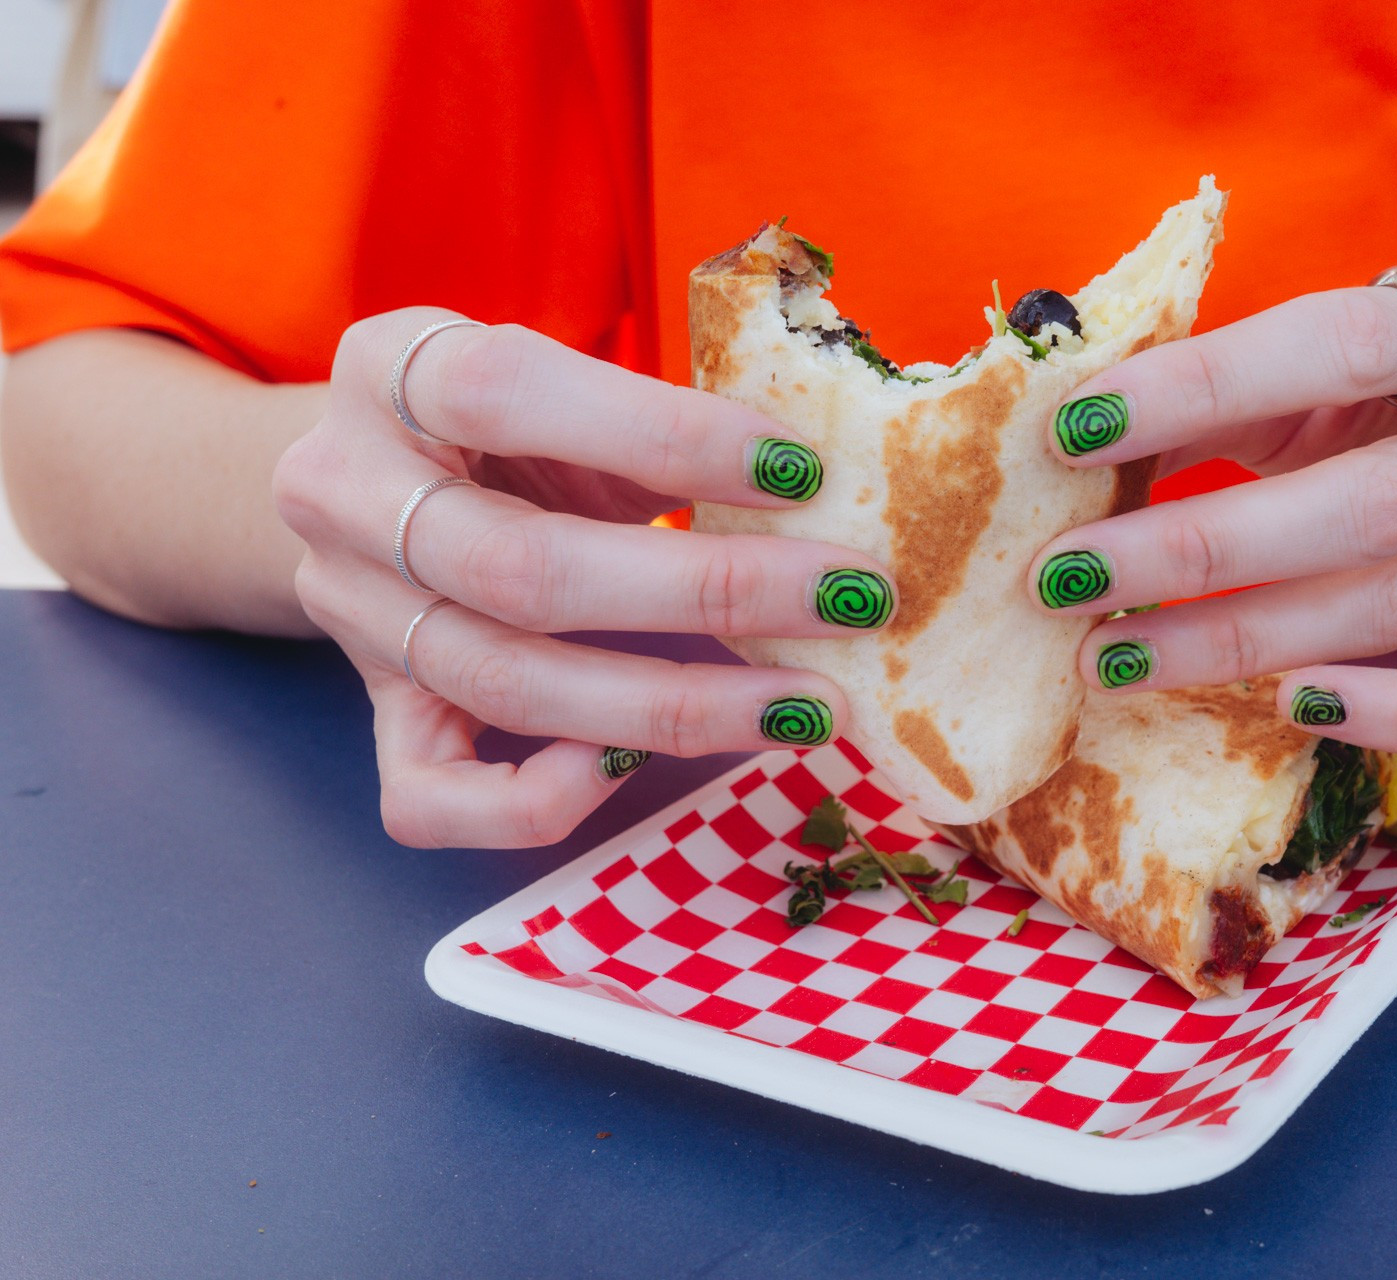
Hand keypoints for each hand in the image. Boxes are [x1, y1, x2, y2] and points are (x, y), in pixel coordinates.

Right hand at [273, 308, 895, 847]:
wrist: (377, 479)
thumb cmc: (513, 426)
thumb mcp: (567, 385)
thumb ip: (657, 427)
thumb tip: (815, 494)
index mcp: (389, 368)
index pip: (510, 394)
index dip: (666, 434)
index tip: (802, 471)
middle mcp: (343, 492)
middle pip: (524, 568)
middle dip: (710, 591)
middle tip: (847, 599)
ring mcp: (350, 612)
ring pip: (506, 684)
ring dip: (678, 706)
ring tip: (806, 704)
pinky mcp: (371, 713)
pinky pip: (430, 798)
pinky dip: (542, 796)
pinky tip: (632, 765)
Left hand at [1027, 265, 1396, 750]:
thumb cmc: (1390, 394)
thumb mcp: (1315, 370)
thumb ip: (1218, 399)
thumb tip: (1070, 448)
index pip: (1340, 345)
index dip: (1200, 386)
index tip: (1072, 431)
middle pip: (1372, 502)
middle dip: (1201, 549)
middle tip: (1068, 577)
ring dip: (1238, 639)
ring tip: (1111, 657)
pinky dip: (1385, 712)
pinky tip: (1283, 706)